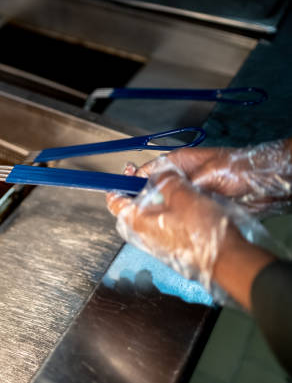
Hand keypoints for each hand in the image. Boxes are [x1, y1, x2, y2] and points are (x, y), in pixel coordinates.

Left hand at [107, 164, 242, 287]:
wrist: (224, 259)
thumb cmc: (201, 231)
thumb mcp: (182, 193)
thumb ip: (165, 178)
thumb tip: (159, 172)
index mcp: (136, 221)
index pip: (115, 201)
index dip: (119, 185)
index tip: (126, 176)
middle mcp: (141, 235)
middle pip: (133, 208)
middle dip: (143, 192)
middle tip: (156, 180)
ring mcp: (155, 243)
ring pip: (150, 216)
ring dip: (159, 202)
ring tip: (175, 191)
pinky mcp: (169, 248)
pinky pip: (163, 226)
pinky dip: (169, 214)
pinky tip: (185, 208)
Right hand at [136, 139, 291, 213]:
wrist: (266, 182)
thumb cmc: (239, 168)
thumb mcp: (206, 173)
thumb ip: (182, 183)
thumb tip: (160, 191)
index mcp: (180, 161)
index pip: (149, 170)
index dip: (134, 181)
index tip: (122, 192)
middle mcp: (183, 176)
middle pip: (155, 188)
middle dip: (144, 199)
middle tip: (132, 211)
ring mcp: (191, 190)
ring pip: (167, 202)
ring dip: (160, 211)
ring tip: (146, 221)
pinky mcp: (200, 204)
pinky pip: (181, 212)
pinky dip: (175, 218)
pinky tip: (168, 226)